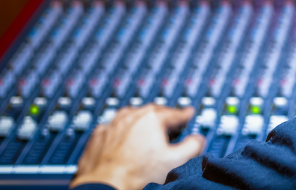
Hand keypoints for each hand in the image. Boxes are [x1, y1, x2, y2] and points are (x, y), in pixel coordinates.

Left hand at [70, 104, 204, 189]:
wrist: (103, 186)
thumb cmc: (136, 175)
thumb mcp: (175, 161)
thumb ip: (193, 146)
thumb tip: (197, 140)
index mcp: (151, 118)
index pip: (174, 113)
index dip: (184, 115)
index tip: (188, 114)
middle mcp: (131, 116)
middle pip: (152, 112)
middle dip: (163, 118)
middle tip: (171, 125)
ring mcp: (111, 125)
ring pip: (131, 118)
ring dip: (141, 123)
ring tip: (146, 134)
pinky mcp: (97, 137)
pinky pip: (113, 129)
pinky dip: (120, 133)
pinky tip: (123, 143)